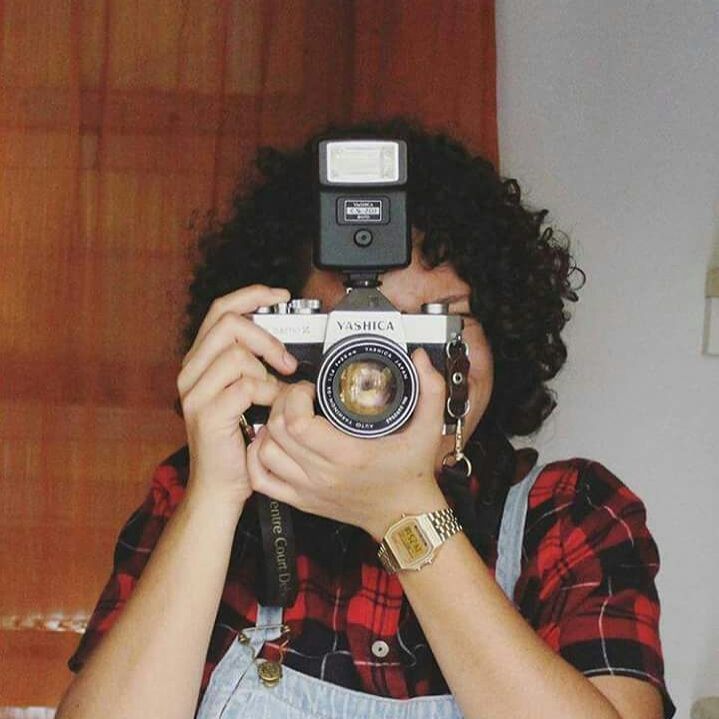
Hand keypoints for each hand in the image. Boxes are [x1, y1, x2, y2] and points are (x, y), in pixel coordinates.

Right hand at [177, 284, 297, 505]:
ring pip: (237, 354)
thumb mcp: (246, 394)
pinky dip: (266, 394)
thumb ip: (254, 366)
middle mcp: (191, 371)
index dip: (252, 296)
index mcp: (200, 360)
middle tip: (286, 361)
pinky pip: (245, 385)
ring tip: (274, 394)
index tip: (280, 296)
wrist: (221, 485)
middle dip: (266, 337)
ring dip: (266, 372)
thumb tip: (284, 345)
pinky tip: (270, 408)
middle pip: (229, 324)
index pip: (222, 310)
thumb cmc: (238, 440)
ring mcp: (195, 392)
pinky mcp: (207, 412)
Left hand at [245, 347, 448, 539]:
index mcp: (348, 455)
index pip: (297, 423)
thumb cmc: (412, 474)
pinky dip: (258, 458)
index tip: (310, 388)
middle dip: (281, 403)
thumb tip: (419, 358)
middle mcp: (322, 474)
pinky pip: (262, 480)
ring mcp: (308, 489)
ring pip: (264, 452)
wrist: (405, 515)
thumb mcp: (428, 429)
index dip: (295, 397)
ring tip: (287, 416)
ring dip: (269, 428)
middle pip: (276, 431)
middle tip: (298, 396)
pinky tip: (271, 444)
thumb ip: (430, 391)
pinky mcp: (300, 500)